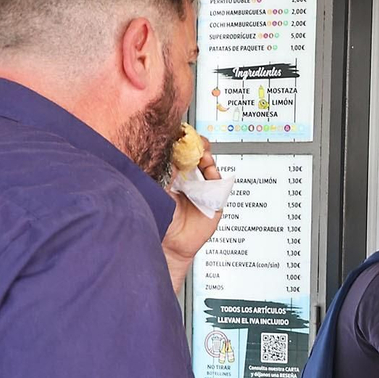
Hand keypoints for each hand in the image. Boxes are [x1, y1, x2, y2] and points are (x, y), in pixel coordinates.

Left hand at [163, 143, 221, 267]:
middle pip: (197, 158)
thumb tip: (171, 150)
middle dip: (198, 147)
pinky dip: (216, 175)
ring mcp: (201, 191)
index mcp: (172, 177)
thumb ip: (166, 171)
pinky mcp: (214, 201)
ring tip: (203, 157)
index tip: (184, 134)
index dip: (183, 144)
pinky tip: (210, 170)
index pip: (180, 155)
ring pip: (209, 168)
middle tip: (196, 142)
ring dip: (207, 159)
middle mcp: (187, 182)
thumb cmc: (159, 218)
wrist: (170, 243)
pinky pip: (219, 185)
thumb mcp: (159, 188)